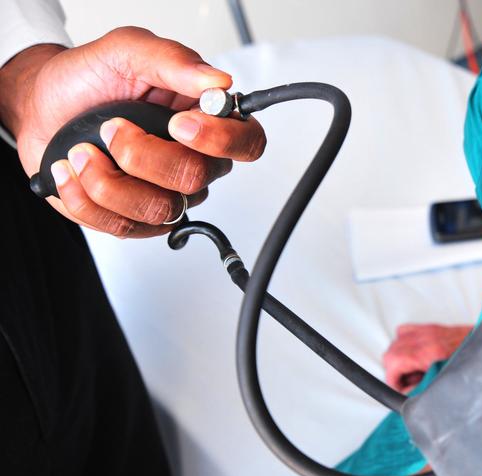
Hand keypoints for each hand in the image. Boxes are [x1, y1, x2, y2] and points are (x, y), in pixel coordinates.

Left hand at [0, 27, 265, 237]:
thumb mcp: (128, 51)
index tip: (177, 123)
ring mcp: (167, 194)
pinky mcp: (136, 219)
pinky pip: (123, 227)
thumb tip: (218, 82)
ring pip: (160, 210)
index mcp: (206, 120)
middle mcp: (195, 161)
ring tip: (82, 151)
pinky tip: (73, 172)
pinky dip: (86, 199)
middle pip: (195, 179)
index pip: (248, 143)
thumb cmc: (89, 79)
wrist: (43, 107)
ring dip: (108, 180)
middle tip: (111, 128)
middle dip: (141, 155)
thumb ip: (175, 61)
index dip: (220, 141)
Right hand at [383, 323, 472, 392]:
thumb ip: (421, 387)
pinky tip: (413, 355)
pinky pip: (405, 332)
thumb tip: (406, 393)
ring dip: (398, 358)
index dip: (392, 380)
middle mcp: (424, 339)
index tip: (399, 388)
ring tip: (411, 370)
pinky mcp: (429, 328)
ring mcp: (425, 331)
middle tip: (405, 382)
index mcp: (427, 353)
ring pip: (395, 342)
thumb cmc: (470, 367)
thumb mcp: (443, 383)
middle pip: (391, 354)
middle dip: (393, 371)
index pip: (393, 363)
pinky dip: (404, 343)